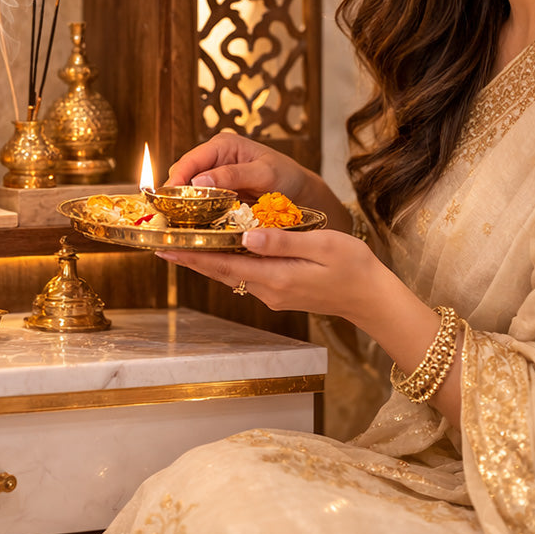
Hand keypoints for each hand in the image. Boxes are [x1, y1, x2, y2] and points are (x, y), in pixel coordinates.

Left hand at [158, 228, 384, 322]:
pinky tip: (219, 250)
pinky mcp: (280, 292)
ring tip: (182, 243)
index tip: (166, 248)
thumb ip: (282, 241)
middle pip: (221, 271)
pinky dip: (227, 263)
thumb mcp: (322, 245)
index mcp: (277, 277)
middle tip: (160, 245)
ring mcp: (274, 294)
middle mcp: (269, 290)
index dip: (194, 256)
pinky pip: (246, 276)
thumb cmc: (354, 266)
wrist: (373, 298)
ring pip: (232, 274)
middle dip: (190, 258)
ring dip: (207, 260)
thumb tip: (247, 234)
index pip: (225, 265)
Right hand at [167, 133, 342, 217]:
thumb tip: (199, 181)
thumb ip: (233, 174)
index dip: (175, 180)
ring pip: (189, 193)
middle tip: (169, 219)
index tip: (166, 200)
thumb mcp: (264, 173)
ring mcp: (215, 179)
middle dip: (175, 197)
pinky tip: (191, 229)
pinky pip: (200, 205)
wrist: (302, 192)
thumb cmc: (287, 176)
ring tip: (176, 227)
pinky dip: (195, 216)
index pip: (189, 161)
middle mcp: (214, 160)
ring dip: (183, 209)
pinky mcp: (218, 197)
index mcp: (222, 146)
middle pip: (183, 178)